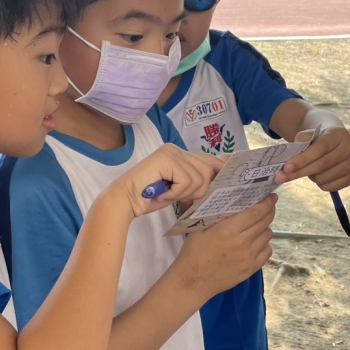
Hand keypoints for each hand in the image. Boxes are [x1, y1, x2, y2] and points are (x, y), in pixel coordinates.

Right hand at [108, 145, 224, 218]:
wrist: (125, 200)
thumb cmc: (148, 197)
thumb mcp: (178, 189)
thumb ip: (195, 182)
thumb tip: (218, 181)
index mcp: (180, 154)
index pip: (209, 159)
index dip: (219, 170)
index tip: (224, 183)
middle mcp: (176, 149)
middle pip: (208, 168)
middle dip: (199, 189)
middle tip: (180, 197)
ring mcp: (171, 151)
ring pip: (199, 176)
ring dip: (185, 192)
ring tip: (168, 195)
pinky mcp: (166, 158)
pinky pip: (187, 180)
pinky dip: (176, 193)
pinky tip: (162, 193)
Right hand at [172, 194, 275, 299]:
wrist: (193, 281)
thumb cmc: (194, 252)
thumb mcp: (201, 228)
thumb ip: (218, 215)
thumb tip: (232, 199)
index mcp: (227, 230)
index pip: (255, 212)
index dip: (267, 203)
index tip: (271, 197)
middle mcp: (241, 243)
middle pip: (265, 222)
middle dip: (269, 211)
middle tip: (268, 207)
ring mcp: (248, 258)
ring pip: (268, 236)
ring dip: (265, 228)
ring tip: (257, 226)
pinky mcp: (251, 269)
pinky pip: (267, 251)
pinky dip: (264, 244)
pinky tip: (256, 243)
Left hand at [276, 126, 349, 191]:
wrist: (333, 139)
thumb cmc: (317, 138)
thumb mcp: (308, 134)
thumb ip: (299, 144)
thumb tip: (290, 164)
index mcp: (338, 134)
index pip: (320, 148)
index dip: (303, 159)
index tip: (286, 167)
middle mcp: (349, 148)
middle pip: (321, 165)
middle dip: (299, 172)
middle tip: (281, 177)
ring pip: (324, 178)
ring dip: (310, 177)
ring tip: (307, 170)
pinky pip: (331, 187)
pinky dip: (320, 184)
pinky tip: (317, 176)